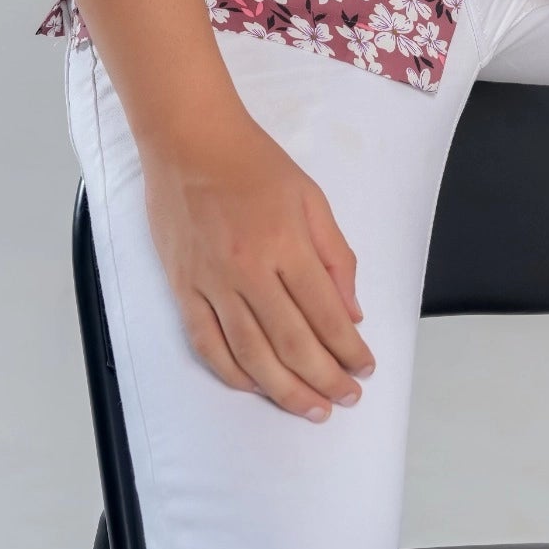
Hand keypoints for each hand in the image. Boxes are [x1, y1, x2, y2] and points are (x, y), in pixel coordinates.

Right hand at [141, 112, 376, 419]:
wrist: (190, 140)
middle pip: (292, 342)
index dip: (350, 349)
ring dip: (285, 389)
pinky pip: (208, 344)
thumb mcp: (311, 197)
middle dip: (325, 378)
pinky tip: (257, 388)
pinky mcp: (183, 288)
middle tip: (345, 399)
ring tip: (310, 408)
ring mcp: (211, 282)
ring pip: (252, 354)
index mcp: (286, 243)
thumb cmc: (254, 163)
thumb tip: (351, 312)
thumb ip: (336, 255)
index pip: (326, 313)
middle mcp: (249, 269)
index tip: (366, 369)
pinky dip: (234, 374)